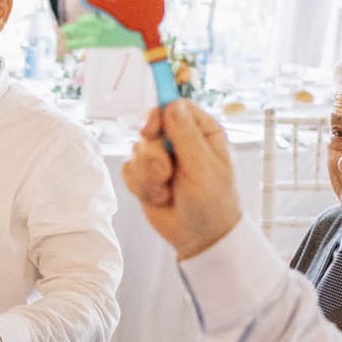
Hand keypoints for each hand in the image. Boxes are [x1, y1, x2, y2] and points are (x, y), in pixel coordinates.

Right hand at [123, 98, 241, 259]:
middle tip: (165, 170)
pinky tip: (160, 197)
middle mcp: (179, 140)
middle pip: (149, 126)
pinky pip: (129, 170)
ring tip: (168, 191)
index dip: (159, 113)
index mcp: (201, 131)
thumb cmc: (213, 203)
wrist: (200, 236)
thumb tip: (172, 104)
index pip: (174, 105)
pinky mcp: (144, 175)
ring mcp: (160, 157)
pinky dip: (142, 186)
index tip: (150, 129)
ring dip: (149, 176)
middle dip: (152, 153)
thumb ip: (186, 136)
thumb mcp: (204, 168)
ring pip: (136, 151)